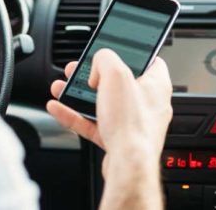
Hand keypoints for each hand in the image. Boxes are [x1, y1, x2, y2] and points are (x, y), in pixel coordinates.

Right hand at [47, 50, 172, 176]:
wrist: (128, 166)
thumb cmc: (132, 125)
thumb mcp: (116, 74)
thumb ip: (105, 58)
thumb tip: (98, 63)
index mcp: (156, 84)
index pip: (149, 59)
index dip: (129, 51)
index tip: (113, 48)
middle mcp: (147, 103)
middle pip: (119, 81)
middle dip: (93, 74)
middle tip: (78, 70)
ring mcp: (133, 122)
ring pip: (103, 103)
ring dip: (80, 94)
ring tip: (61, 87)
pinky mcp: (118, 139)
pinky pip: (94, 123)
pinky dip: (76, 115)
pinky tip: (59, 108)